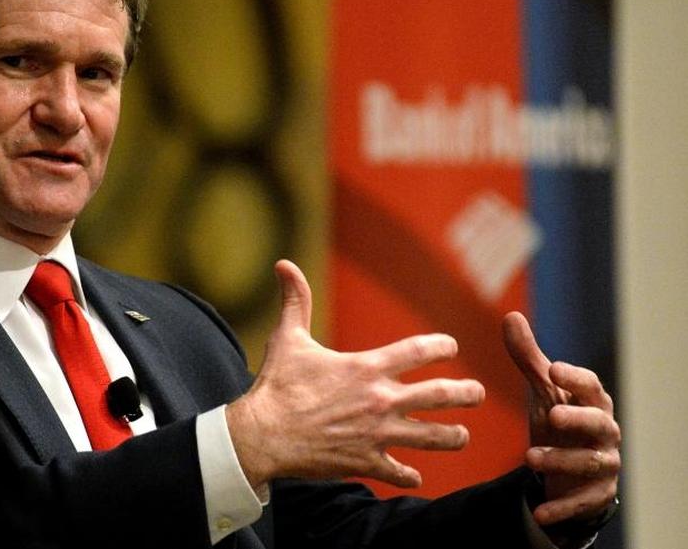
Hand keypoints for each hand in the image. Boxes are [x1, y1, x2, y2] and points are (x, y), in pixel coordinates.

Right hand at [225, 260, 484, 488]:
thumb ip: (295, 300)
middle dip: (467, 393)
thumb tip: (283, 264)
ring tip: (463, 435)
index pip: (421, 350)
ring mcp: (377, 434)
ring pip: (432, 438)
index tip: (450, 347)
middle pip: (441, 395)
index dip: (442, 346)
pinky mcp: (366, 462)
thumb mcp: (288, 338)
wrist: (263, 434)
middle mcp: (380, 400)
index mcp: (367, 367)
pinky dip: (409, 476)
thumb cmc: (276, 384)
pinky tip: (416, 477)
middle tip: (478, 393)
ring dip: (453, 436)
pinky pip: (399, 473)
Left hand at [502, 312, 619, 527]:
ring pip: (590, 462)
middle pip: (600, 423)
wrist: (566, 467)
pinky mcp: (596, 493)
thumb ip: (527, 357)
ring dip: (561, 460)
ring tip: (528, 458)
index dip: (575, 377)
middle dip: (578, 418)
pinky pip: (583, 501)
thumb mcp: (542, 390)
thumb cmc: (558, 420)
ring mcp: (603, 462)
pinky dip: (563, 507)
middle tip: (552, 414)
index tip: (553, 368)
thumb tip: (511, 316)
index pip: (590, 386)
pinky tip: (541, 513)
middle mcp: (604, 431)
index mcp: (591, 402)